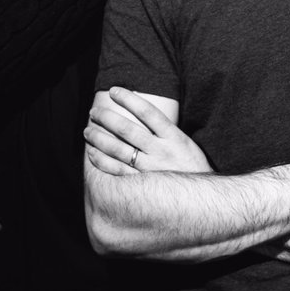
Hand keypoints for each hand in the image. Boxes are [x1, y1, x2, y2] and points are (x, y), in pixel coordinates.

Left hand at [85, 87, 211, 176]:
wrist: (202, 200)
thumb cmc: (192, 167)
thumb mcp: (185, 144)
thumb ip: (165, 131)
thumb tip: (142, 114)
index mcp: (174, 137)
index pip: (148, 112)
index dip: (129, 99)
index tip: (114, 90)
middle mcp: (161, 151)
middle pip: (128, 130)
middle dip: (107, 118)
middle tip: (94, 112)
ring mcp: (150, 169)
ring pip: (118, 150)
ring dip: (99, 139)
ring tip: (88, 131)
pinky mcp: (142, 185)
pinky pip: (117, 171)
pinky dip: (102, 161)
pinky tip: (92, 154)